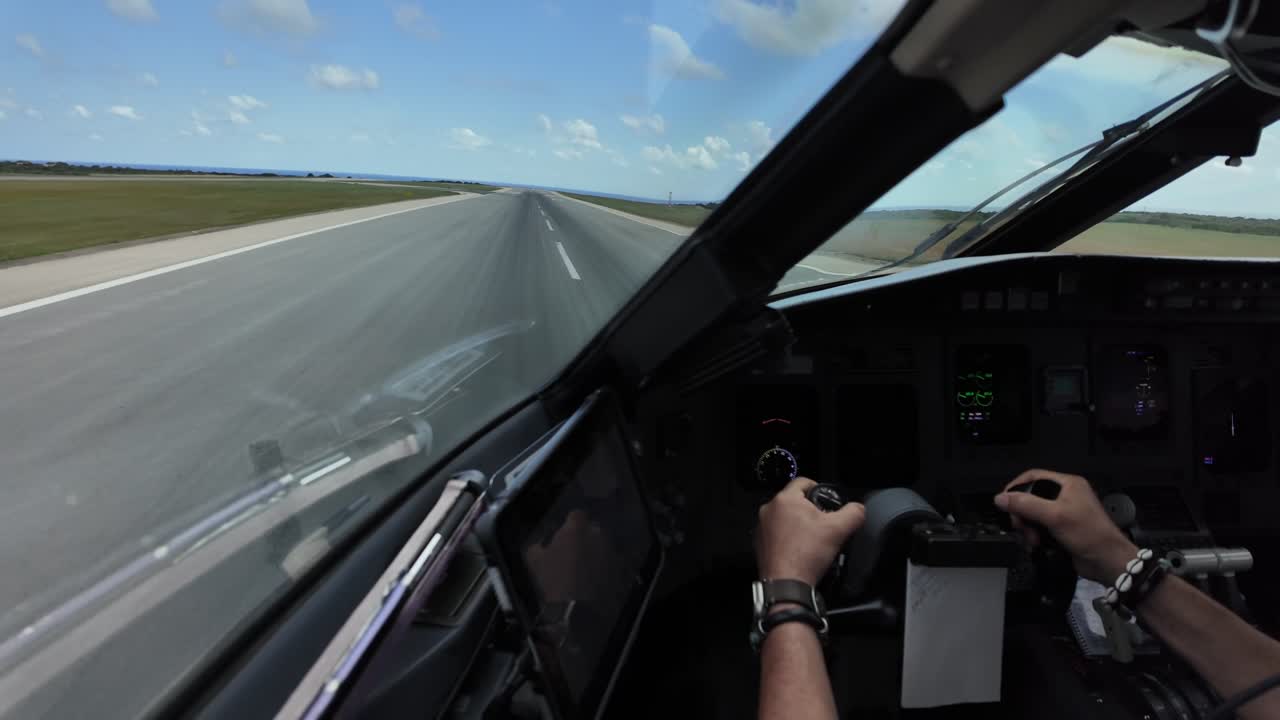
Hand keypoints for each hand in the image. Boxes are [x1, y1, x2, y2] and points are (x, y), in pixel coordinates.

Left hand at [756, 477, 865, 585]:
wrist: (786, 584)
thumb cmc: (807, 555)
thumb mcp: (839, 529)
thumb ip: (854, 513)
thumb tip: (858, 509)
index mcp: (785, 499)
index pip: (804, 481)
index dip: (819, 488)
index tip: (827, 500)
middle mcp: (769, 509)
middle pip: (795, 501)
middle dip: (810, 510)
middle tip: (823, 524)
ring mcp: (762, 527)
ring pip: (785, 518)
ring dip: (798, 524)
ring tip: (812, 539)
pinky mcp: (759, 543)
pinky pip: (777, 533)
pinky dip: (788, 538)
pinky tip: (800, 550)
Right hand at [995, 469, 1136, 583]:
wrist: (1108, 562)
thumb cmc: (1088, 534)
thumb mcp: (1054, 516)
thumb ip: (1026, 505)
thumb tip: (999, 498)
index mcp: (1068, 484)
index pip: (1034, 476)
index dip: (1016, 487)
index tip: (1004, 501)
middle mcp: (1066, 495)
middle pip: (1031, 498)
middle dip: (1022, 514)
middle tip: (1020, 527)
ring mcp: (1064, 513)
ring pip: (1033, 515)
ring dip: (1028, 528)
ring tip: (1032, 540)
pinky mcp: (1062, 530)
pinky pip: (1040, 528)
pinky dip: (1035, 536)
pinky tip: (1036, 546)